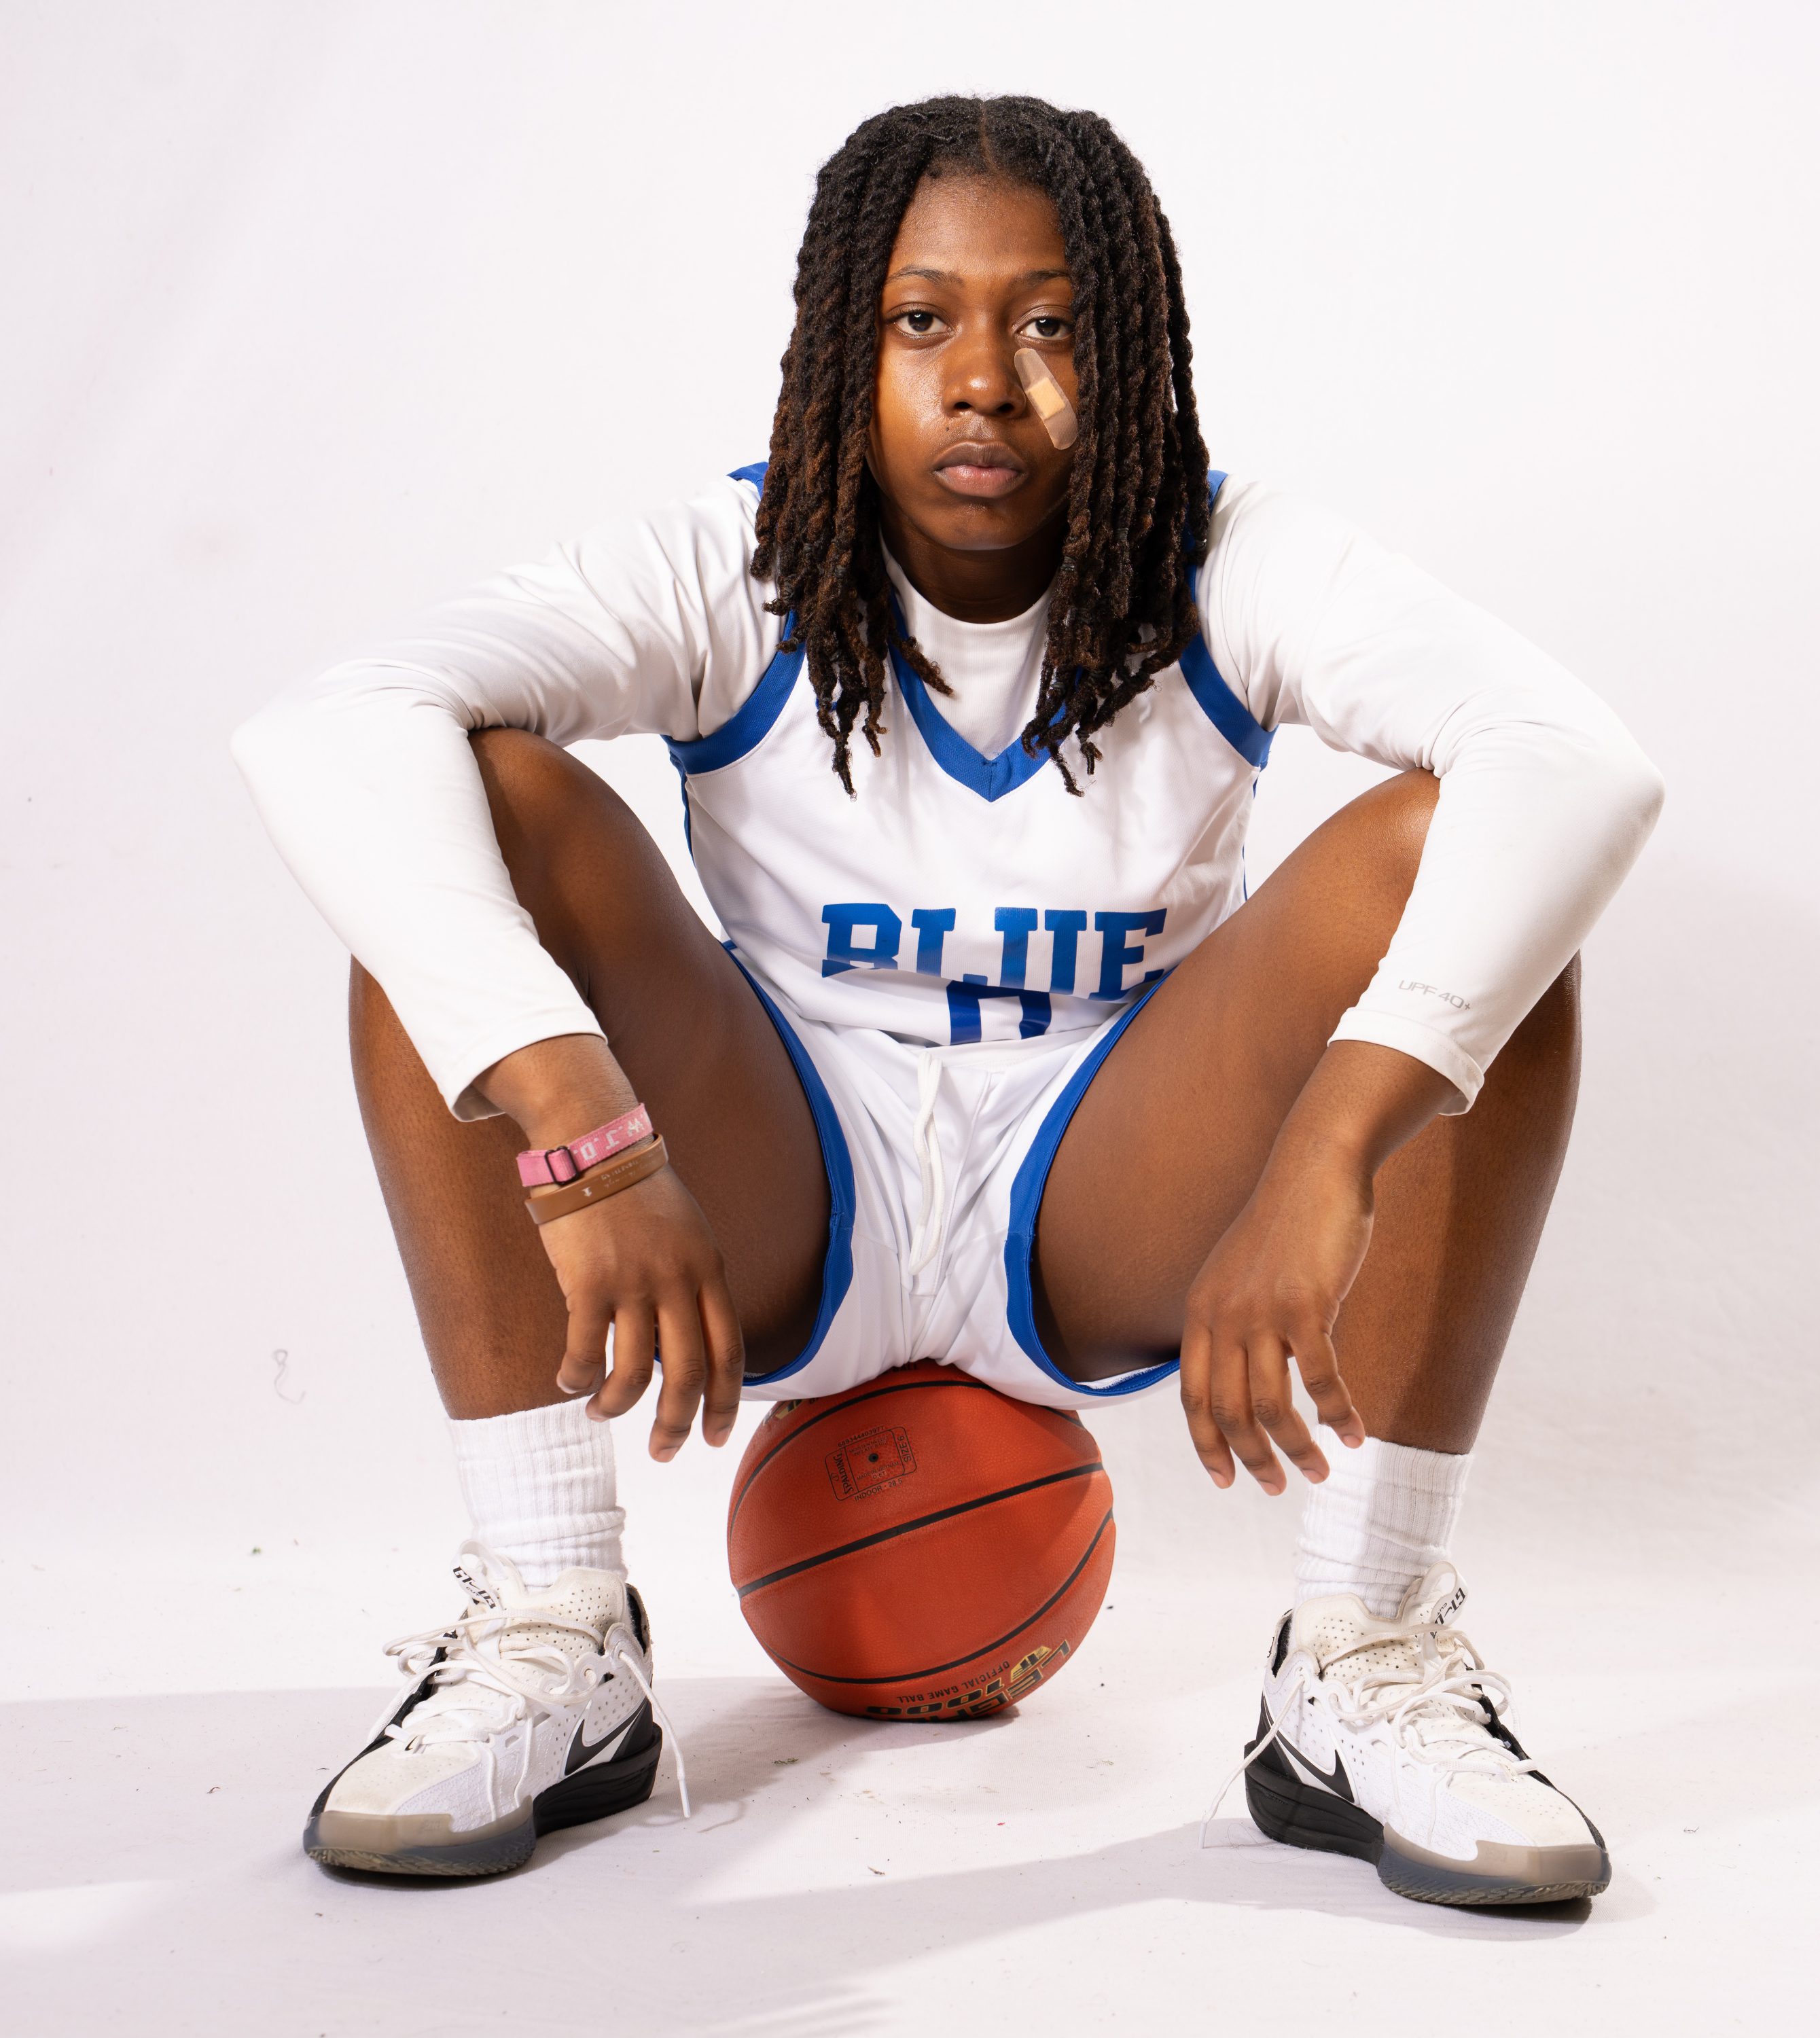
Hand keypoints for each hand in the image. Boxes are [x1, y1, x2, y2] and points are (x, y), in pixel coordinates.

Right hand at [475, 1033, 743, 1458]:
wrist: (594, 1145)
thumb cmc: (639, 1192)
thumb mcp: (689, 1234)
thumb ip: (695, 1285)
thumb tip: (689, 1345)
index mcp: (711, 1271)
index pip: (731, 1353)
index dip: (725, 1403)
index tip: (715, 1437)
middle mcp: (679, 1281)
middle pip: (689, 1375)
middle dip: (676, 1424)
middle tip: (663, 1451)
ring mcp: (635, 1283)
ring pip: (635, 1373)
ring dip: (617, 1405)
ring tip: (601, 1412)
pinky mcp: (589, 1282)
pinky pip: (585, 1350)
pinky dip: (576, 1377)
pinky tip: (569, 1381)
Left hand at [1179, 1147, 1370, 1492]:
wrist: (1315, 1170)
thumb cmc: (1285, 1226)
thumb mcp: (1237, 1276)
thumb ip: (1232, 1324)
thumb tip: (1244, 1380)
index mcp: (1199, 1313)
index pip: (1192, 1397)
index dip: (1207, 1445)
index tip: (1226, 1481)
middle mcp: (1221, 1316)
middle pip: (1228, 1411)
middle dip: (1253, 1460)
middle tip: (1281, 1487)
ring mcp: (1261, 1311)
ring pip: (1270, 1405)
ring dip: (1296, 1448)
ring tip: (1320, 1471)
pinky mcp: (1305, 1305)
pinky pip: (1319, 1378)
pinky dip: (1338, 1413)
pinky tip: (1354, 1433)